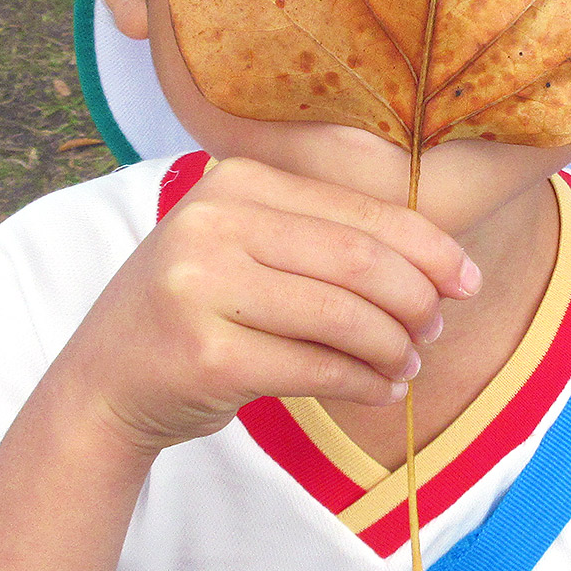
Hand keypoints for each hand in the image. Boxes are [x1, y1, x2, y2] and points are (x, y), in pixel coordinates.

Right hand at [43, 157, 479, 457]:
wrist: (104, 382)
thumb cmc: (197, 312)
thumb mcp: (245, 251)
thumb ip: (325, 243)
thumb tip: (446, 268)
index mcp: (233, 181)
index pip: (356, 212)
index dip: (427, 248)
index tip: (466, 281)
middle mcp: (212, 222)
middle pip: (357, 262)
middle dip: (415, 301)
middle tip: (436, 330)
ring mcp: (202, 287)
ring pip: (342, 317)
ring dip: (394, 349)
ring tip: (408, 366)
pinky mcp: (206, 355)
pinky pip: (315, 368)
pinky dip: (362, 383)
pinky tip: (379, 389)